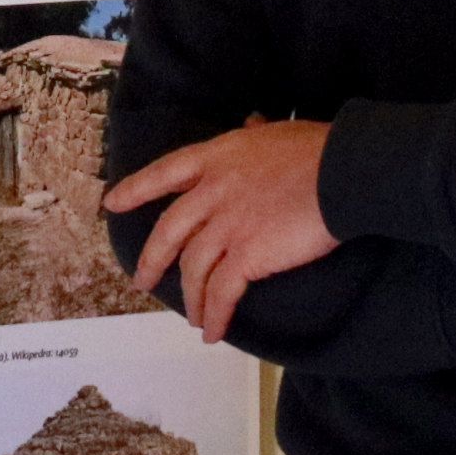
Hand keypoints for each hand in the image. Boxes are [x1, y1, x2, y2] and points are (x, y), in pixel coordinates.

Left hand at [104, 117, 335, 344]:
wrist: (343, 172)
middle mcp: (212, 191)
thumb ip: (256, 133)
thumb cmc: (320, 149)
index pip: (164, 173)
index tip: (112, 203)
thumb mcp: (275, 133)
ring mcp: (226, 224)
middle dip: (152, 259)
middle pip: (169, 230)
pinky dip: (214, 314)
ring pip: (193, 268)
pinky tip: (213, 332)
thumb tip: (251, 122)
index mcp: (217, 157)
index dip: (136, 189)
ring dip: (190, 298)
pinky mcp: (247, 255)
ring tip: (192, 318)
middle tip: (141, 282)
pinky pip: (221, 292)